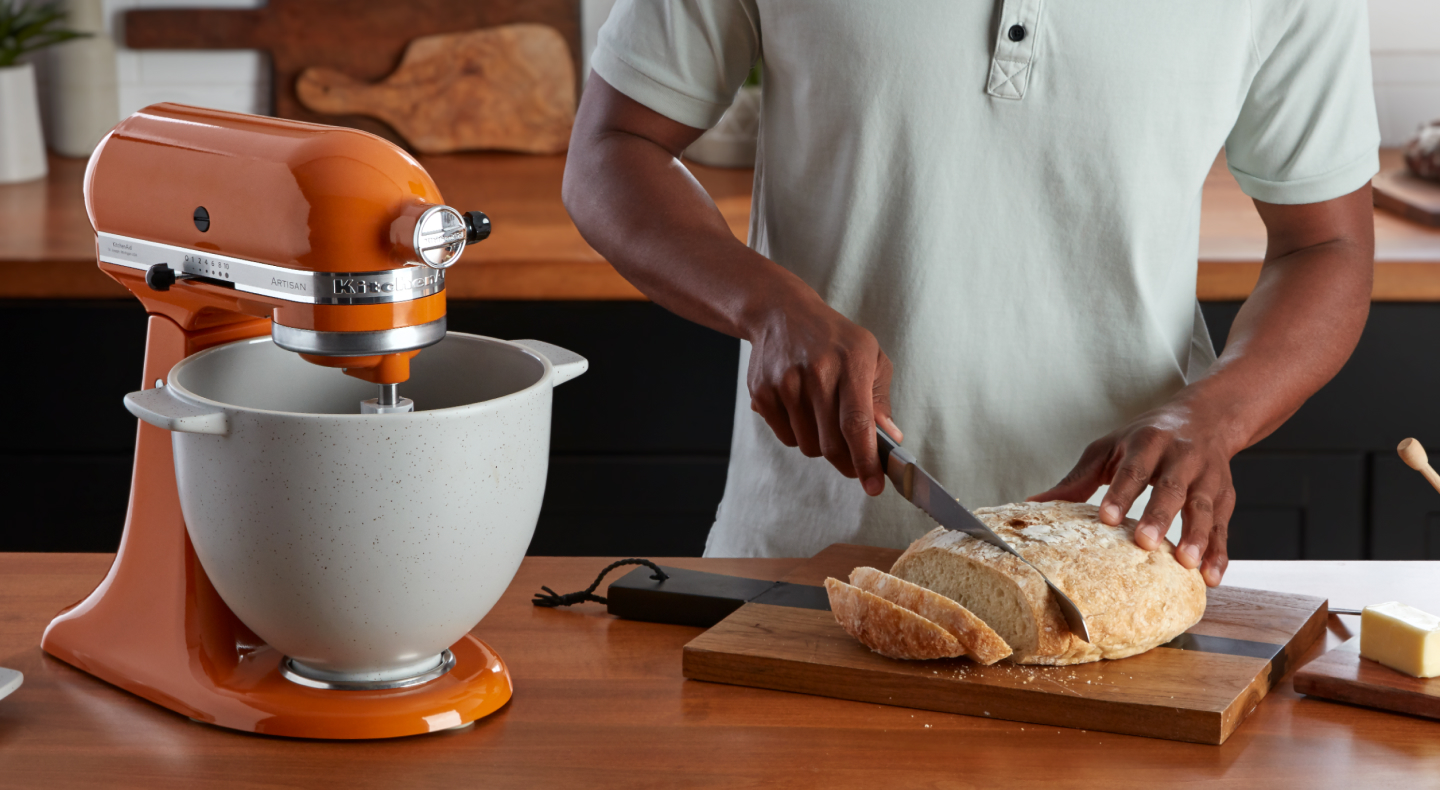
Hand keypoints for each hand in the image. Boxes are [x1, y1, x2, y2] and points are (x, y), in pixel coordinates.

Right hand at [745, 293, 901, 495]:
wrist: (782, 314)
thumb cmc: (834, 339)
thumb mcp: (870, 357)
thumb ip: (880, 400)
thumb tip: (889, 440)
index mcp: (851, 362)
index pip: (857, 423)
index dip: (866, 460)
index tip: (874, 486)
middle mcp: (816, 372)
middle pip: (831, 444)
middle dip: (846, 461)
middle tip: (854, 461)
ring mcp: (785, 383)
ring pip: (808, 446)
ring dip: (820, 444)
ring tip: (822, 416)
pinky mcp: (762, 392)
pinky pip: (786, 437)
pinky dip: (798, 434)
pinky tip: (801, 408)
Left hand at [1029, 401, 1238, 586]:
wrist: (1205, 416)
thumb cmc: (1147, 437)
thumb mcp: (1110, 449)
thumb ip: (1077, 479)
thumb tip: (1032, 504)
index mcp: (1147, 442)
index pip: (1132, 469)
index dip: (1120, 493)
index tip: (1106, 518)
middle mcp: (1181, 457)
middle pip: (1171, 487)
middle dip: (1159, 515)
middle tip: (1145, 542)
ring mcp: (1207, 476)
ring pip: (1203, 506)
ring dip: (1197, 536)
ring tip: (1185, 563)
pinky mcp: (1225, 495)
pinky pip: (1224, 525)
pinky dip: (1220, 552)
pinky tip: (1210, 576)